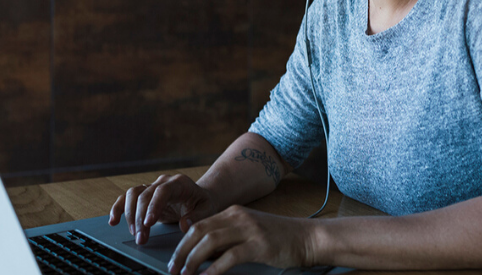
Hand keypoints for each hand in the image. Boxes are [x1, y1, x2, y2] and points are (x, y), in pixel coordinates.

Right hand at [109, 174, 219, 244]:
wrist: (198, 198)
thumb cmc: (203, 203)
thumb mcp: (207, 210)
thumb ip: (196, 216)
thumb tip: (183, 224)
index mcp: (179, 183)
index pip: (162, 191)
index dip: (153, 206)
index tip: (148, 223)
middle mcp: (163, 182)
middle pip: (145, 195)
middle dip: (140, 218)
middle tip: (141, 238)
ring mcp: (152, 187)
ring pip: (133, 195)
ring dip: (130, 215)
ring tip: (135, 234)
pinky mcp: (144, 195)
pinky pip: (127, 198)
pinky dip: (118, 208)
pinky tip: (114, 221)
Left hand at [168, 205, 315, 274]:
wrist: (308, 238)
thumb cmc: (280, 238)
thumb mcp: (249, 233)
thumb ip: (228, 239)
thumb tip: (205, 255)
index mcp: (234, 212)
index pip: (199, 225)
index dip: (182, 243)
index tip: (175, 259)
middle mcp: (239, 217)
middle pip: (199, 231)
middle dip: (182, 251)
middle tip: (173, 269)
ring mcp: (249, 229)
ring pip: (210, 242)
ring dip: (193, 260)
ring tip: (185, 274)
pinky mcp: (259, 245)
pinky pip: (229, 257)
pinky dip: (214, 269)